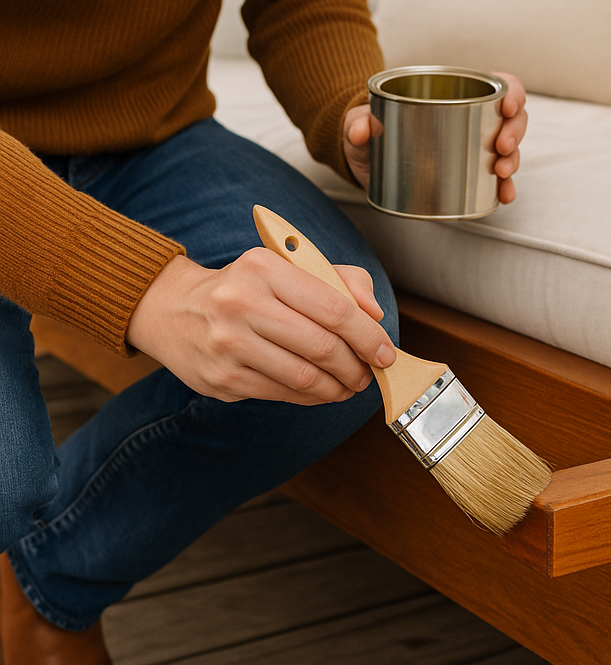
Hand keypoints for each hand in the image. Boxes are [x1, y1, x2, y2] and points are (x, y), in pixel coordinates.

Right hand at [125, 251, 396, 404]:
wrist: (171, 309)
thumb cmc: (243, 287)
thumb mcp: (287, 268)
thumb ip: (339, 281)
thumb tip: (374, 313)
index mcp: (264, 269)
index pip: (333, 307)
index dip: (368, 335)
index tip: (385, 351)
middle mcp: (241, 305)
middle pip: (322, 347)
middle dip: (357, 366)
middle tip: (370, 372)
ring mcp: (227, 345)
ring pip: (304, 378)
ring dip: (338, 387)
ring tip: (350, 384)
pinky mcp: (220, 379)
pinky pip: (282, 394)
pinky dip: (311, 397)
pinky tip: (321, 390)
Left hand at [342, 72, 527, 201]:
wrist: (367, 158)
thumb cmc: (371, 128)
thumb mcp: (362, 119)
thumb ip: (358, 121)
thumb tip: (359, 131)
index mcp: (456, 92)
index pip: (499, 84)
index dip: (512, 92)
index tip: (508, 106)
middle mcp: (473, 118)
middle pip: (513, 118)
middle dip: (514, 132)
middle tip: (501, 147)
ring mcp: (474, 147)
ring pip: (510, 148)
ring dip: (513, 160)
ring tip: (501, 173)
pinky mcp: (471, 174)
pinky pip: (496, 179)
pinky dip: (504, 187)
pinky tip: (504, 196)